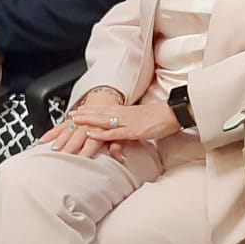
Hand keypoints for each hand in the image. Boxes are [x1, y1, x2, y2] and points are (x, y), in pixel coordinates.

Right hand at [38, 89, 117, 156]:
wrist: (107, 100)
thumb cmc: (112, 122)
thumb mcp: (120, 134)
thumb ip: (118, 147)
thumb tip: (120, 158)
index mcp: (104, 129)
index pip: (95, 141)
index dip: (88, 149)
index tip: (81, 157)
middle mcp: (90, 124)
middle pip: (79, 136)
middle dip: (71, 145)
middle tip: (63, 155)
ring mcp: (80, 121)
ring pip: (69, 129)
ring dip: (61, 137)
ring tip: (54, 146)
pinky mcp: (73, 118)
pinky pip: (61, 124)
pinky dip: (53, 131)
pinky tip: (45, 138)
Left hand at [62, 101, 179, 160]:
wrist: (174, 113)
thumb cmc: (162, 117)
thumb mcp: (144, 121)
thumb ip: (132, 127)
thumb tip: (125, 134)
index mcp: (127, 111)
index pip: (106, 109)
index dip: (92, 109)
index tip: (80, 109)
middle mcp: (124, 114)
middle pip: (100, 112)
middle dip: (84, 113)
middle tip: (70, 115)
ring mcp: (127, 121)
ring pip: (103, 120)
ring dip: (87, 120)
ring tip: (74, 120)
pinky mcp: (132, 130)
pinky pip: (113, 132)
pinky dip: (101, 133)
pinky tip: (91, 133)